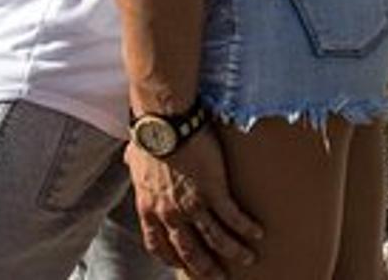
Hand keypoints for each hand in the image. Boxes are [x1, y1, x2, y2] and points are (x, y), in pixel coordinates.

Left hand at [127, 130, 261, 276]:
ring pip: (215, 239)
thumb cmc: (149, 135)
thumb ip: (134, 165)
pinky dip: (245, 228)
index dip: (171, 257)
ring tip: (248, 259)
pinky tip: (257, 233)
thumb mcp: (135, 156)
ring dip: (233, 252)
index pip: (158, 244)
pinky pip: (232, 217)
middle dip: (206, 267)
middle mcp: (169, 213)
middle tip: (218, 276)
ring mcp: (192, 205)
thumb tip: (130, 158)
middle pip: (189, 251)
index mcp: (148, 207)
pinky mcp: (214, 191)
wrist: (164, 123)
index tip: (182, 264)